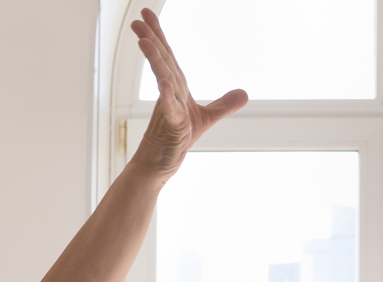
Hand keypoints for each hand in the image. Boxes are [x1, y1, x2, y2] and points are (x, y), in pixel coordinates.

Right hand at [129, 8, 246, 178]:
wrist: (159, 164)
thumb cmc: (176, 139)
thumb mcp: (206, 119)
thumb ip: (224, 104)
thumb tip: (244, 93)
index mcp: (176, 87)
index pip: (168, 55)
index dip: (159, 34)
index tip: (147, 14)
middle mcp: (170, 93)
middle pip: (162, 61)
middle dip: (151, 39)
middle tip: (137, 20)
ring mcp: (169, 109)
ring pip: (163, 79)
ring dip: (155, 60)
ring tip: (145, 41)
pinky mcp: (172, 126)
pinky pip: (170, 109)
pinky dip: (168, 97)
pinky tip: (164, 84)